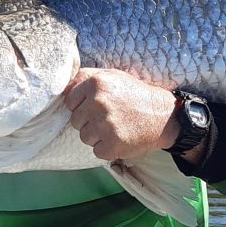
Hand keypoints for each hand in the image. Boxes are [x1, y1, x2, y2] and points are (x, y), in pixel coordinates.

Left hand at [63, 68, 179, 160]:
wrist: (163, 116)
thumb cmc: (135, 95)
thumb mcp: (113, 75)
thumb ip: (86, 77)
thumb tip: (62, 88)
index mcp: (96, 83)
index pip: (69, 100)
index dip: (82, 105)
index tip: (97, 106)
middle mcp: (98, 103)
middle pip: (75, 120)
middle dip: (89, 121)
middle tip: (110, 117)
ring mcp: (105, 125)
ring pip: (84, 137)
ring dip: (97, 136)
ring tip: (116, 127)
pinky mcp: (112, 145)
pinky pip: (96, 151)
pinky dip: (107, 148)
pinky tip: (121, 137)